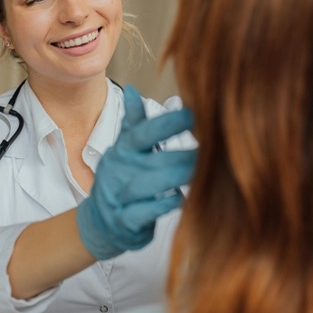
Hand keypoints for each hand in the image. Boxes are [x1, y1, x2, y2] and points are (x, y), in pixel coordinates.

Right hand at [77, 85, 195, 259]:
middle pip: (150, 160)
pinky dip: (162, 206)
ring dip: (174, 177)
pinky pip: (143, 213)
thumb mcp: (122, 150)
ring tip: (201, 172)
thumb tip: (132, 89)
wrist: (100, 222)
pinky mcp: (124, 222)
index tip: (193, 114)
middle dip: (181, 155)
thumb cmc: (120, 181)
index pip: (141, 134)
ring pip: (147, 186)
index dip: (166, 123)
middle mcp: (118, 172)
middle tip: (211, 149)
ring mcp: (118, 198)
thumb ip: (132, 123)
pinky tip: (182, 198)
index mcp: (121, 153)